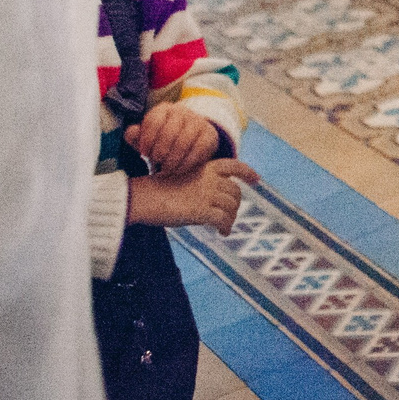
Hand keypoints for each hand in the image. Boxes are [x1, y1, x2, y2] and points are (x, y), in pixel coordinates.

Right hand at [125, 158, 259, 234]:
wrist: (142, 197)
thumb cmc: (157, 189)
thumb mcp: (184, 178)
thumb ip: (202, 183)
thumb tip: (215, 200)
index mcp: (205, 167)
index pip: (234, 166)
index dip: (248, 173)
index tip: (257, 180)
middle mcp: (210, 178)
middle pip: (235, 192)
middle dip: (235, 205)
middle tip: (229, 216)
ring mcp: (207, 194)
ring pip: (232, 207)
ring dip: (231, 218)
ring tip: (224, 226)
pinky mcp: (201, 211)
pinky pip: (223, 220)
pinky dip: (226, 227)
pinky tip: (222, 233)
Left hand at [126, 102, 220, 178]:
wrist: (192, 140)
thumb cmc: (163, 140)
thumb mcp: (148, 138)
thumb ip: (136, 136)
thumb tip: (132, 132)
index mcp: (164, 110)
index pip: (154, 120)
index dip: (147, 139)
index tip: (144, 153)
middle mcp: (182, 111)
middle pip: (169, 132)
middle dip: (160, 151)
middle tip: (156, 163)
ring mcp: (198, 121)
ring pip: (184, 141)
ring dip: (173, 160)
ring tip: (166, 169)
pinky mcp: (209, 134)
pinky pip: (198, 149)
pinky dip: (186, 163)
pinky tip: (178, 169)